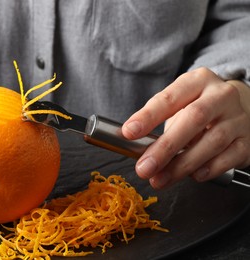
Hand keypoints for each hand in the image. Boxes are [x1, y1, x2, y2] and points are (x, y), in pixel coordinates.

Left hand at [122, 67, 249, 188]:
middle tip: (145, 167)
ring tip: (160, 179)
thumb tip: (134, 146)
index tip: (129, 132)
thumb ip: (157, 121)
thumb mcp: (177, 105)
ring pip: (213, 141)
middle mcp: (220, 96)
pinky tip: (193, 176)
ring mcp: (237, 118)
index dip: (148, 116)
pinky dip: (209, 169)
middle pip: (194, 118)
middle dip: (165, 147)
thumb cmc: (197, 109)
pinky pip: (229, 157)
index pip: (170, 98)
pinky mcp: (247, 140)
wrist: (237, 110)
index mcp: (197, 81)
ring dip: (182, 165)